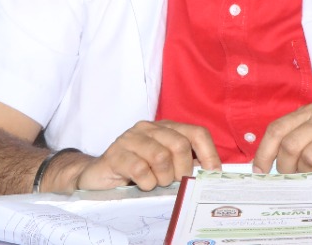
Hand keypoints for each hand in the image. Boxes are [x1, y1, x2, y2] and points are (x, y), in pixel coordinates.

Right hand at [74, 120, 219, 190]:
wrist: (98, 175)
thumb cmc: (136, 170)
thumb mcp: (164, 165)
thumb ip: (185, 164)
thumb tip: (211, 174)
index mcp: (166, 128)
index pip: (196, 133)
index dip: (209, 153)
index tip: (213, 174)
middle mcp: (149, 128)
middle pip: (180, 145)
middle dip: (182, 170)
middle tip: (174, 182)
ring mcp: (131, 138)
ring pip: (161, 157)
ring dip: (162, 178)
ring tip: (155, 183)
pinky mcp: (115, 153)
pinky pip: (140, 169)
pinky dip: (146, 182)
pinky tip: (142, 184)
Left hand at [253, 105, 311, 173]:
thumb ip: (295, 143)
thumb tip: (265, 169)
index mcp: (311, 111)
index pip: (278, 129)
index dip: (264, 152)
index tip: (260, 171)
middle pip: (291, 145)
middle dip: (287, 168)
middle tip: (293, 178)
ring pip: (310, 158)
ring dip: (308, 175)